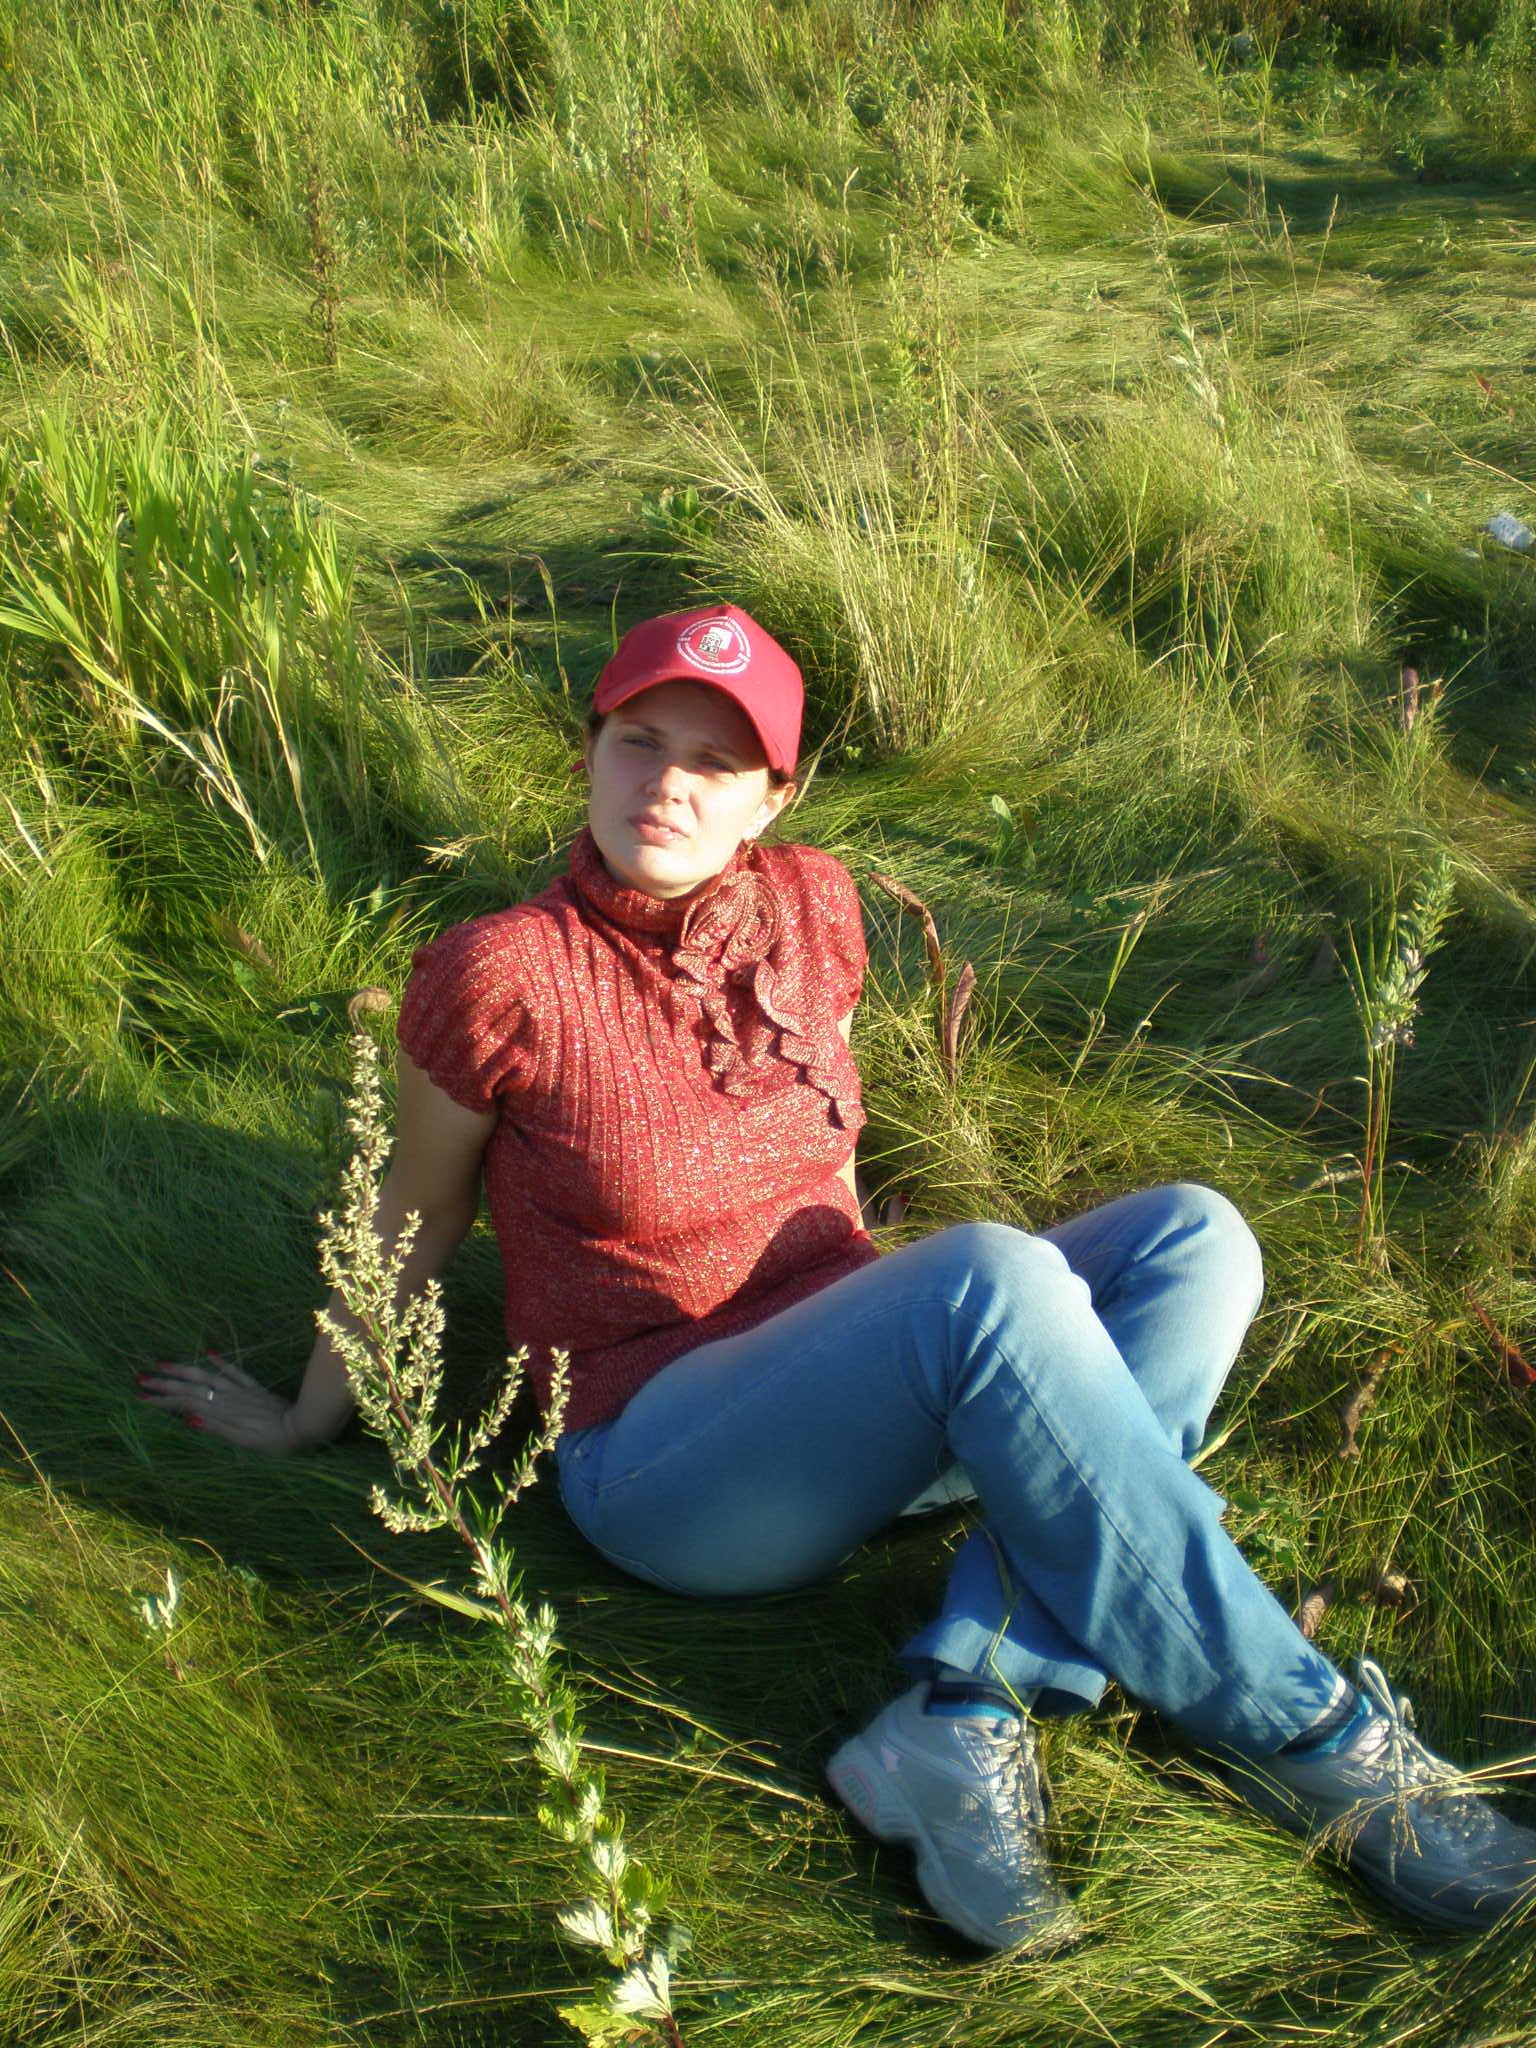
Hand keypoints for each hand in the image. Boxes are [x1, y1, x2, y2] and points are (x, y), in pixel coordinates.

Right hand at [134, 1350, 303, 1455]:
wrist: (304, 1426)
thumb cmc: (273, 1442)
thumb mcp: (243, 1442)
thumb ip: (217, 1429)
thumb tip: (189, 1419)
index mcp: (223, 1412)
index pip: (185, 1404)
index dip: (162, 1401)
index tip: (139, 1397)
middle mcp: (229, 1398)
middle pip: (191, 1388)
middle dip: (164, 1384)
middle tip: (139, 1378)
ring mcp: (242, 1391)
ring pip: (207, 1376)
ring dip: (184, 1370)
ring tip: (162, 1362)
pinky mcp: (255, 1388)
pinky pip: (236, 1371)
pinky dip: (221, 1362)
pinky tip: (209, 1351)